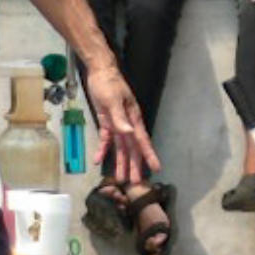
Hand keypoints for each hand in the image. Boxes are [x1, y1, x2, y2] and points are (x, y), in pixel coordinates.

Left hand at [86, 56, 157, 183]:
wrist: (100, 71)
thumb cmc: (109, 83)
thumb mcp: (113, 100)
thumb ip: (120, 118)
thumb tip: (129, 133)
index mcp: (133, 119)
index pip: (142, 140)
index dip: (148, 155)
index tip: (156, 168)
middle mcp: (128, 124)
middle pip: (132, 148)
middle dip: (134, 165)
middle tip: (136, 182)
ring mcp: (118, 123)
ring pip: (121, 147)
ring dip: (121, 162)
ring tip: (121, 178)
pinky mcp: (107, 122)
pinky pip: (106, 140)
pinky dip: (103, 150)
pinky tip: (99, 161)